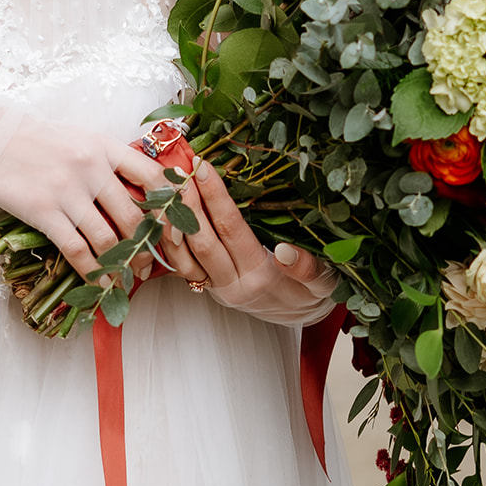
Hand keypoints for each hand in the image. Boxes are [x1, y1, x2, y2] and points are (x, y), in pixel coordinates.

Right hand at [0, 118, 170, 283]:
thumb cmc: (35, 139)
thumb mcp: (79, 138)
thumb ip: (108, 161)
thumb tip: (140, 191)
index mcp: (104, 146)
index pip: (153, 176)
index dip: (172, 206)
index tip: (178, 226)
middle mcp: (91, 167)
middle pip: (134, 215)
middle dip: (149, 246)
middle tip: (153, 263)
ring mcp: (67, 190)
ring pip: (108, 237)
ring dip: (123, 264)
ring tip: (130, 277)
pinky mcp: (43, 211)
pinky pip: (76, 249)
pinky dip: (93, 271)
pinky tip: (100, 283)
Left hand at [160, 156, 337, 324]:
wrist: (298, 317)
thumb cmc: (311, 293)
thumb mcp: (322, 282)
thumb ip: (308, 269)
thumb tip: (286, 251)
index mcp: (261, 277)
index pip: (232, 230)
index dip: (216, 198)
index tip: (203, 167)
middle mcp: (233, 284)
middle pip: (202, 240)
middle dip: (187, 203)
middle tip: (177, 170)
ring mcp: (216, 288)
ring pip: (183, 257)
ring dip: (171, 222)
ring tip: (163, 188)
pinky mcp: (206, 287)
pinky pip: (180, 265)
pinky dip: (168, 239)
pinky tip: (162, 213)